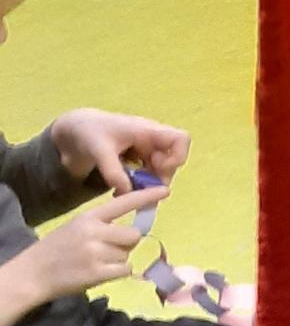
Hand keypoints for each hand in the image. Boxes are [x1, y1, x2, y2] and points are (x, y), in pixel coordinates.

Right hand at [0, 188, 155, 325]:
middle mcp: (94, 232)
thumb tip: (132, 232)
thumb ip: (101, 225)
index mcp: (88, 217)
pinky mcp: (98, 272)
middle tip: (108, 250)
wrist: (34, 273)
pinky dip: (117, 273)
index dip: (145, 197)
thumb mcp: (76, 227)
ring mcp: (96, 252)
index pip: (122, 203)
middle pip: (133, 235)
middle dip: (126, 244)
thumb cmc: (57, 249)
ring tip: (97, 262)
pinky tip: (100, 272)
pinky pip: (125, 270)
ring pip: (128, 254)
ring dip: (119, 260)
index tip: (166, 190)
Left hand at [48, 106, 190, 192]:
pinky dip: (138, 186)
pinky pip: (147, 175)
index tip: (160, 170)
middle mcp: (151, 140)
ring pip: (160, 171)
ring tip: (127, 194)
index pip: (180, 139)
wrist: (74, 130)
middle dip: (159, 178)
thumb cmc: (89, 133)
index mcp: (147, 130)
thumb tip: (129, 193)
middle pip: (172, 161)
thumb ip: (114, 172)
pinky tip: (122, 191)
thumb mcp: (99, 152)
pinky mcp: (137, 160)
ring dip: (148, 185)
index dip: (178, 156)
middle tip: (141, 191)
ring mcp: (145, 151)